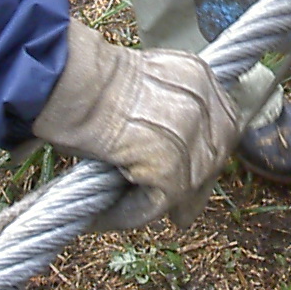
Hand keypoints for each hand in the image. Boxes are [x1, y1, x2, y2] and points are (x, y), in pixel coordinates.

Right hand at [31, 20, 240, 230]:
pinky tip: (106, 213)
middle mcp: (204, 103)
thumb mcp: (145, 83)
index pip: (222, 125)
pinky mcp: (171, 167)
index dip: (206, 154)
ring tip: (129, 208)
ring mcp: (190, 136)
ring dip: (161, 202)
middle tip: (179, 211)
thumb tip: (177, 153)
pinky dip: (132, 213)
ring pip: (188, 185)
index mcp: (200, 76)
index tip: (191, 175)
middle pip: (215, 156)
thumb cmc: (85, 83)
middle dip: (196, 184)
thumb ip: (168, 107)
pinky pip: (158, 204)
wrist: (68, 83)